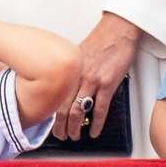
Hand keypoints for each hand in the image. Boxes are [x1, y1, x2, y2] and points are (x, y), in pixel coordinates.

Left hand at [56, 12, 139, 140]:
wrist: (117, 30)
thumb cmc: (100, 40)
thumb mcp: (77, 53)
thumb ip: (71, 70)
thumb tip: (65, 82)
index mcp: (67, 68)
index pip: (54, 94)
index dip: (50, 110)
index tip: (48, 119)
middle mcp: (76, 75)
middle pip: (62, 106)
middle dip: (59, 124)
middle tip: (59, 135)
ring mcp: (92, 80)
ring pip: (79, 110)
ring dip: (75, 127)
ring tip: (74, 136)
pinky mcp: (108, 84)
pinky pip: (100, 109)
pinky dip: (97, 123)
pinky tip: (95, 131)